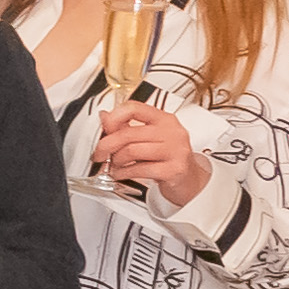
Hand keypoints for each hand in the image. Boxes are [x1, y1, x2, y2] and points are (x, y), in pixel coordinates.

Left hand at [89, 98, 204, 203]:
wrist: (189, 180)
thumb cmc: (167, 157)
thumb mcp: (149, 139)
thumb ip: (127, 127)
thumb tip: (104, 117)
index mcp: (164, 119)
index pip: (134, 108)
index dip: (113, 117)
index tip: (103, 128)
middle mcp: (172, 132)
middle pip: (128, 133)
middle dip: (107, 145)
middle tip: (99, 153)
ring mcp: (176, 150)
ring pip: (132, 151)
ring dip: (116, 160)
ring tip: (113, 164)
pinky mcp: (174, 169)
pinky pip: (140, 169)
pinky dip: (123, 173)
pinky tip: (120, 173)